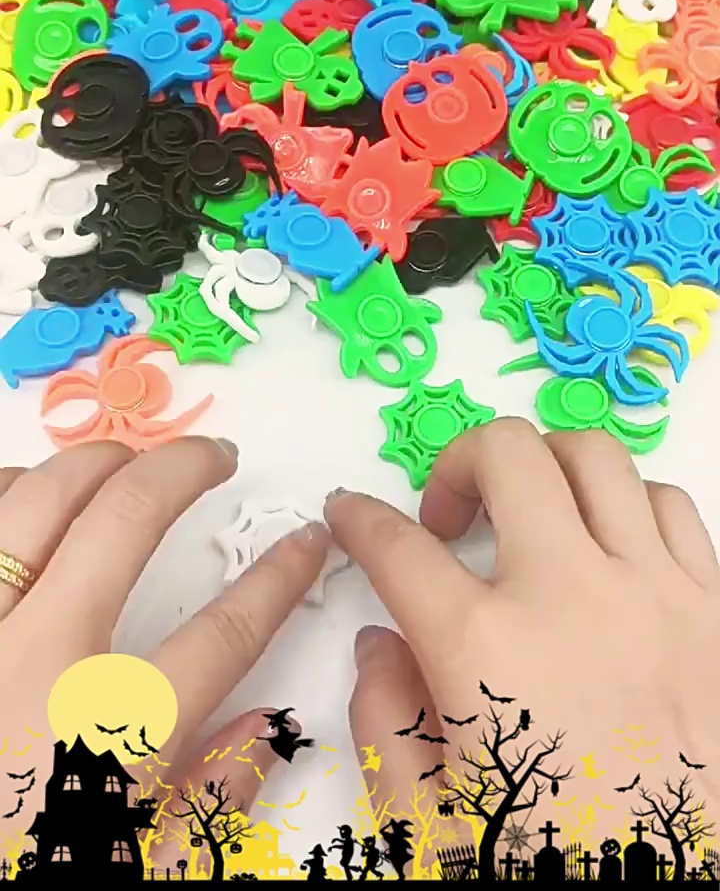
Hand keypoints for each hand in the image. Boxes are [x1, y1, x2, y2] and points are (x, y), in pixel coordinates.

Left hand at [0, 437, 328, 857]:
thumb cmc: (12, 873)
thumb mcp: (127, 876)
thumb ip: (203, 813)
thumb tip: (265, 732)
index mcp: (98, 741)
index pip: (220, 635)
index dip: (277, 580)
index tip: (304, 543)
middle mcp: (31, 666)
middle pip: (123, 521)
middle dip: (183, 469)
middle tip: (214, 458)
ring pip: (34, 501)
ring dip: (89, 464)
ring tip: (124, 463)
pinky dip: (5, 492)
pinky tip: (26, 494)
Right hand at [326, 420, 719, 862]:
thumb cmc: (559, 870)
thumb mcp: (434, 831)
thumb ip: (386, 726)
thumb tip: (380, 644)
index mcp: (485, 652)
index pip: (397, 548)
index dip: (359, 520)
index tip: (350, 513)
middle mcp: (570, 597)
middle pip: (506, 454)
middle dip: (457, 462)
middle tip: (448, 516)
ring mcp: (654, 593)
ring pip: (596, 458)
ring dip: (547, 470)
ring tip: (532, 514)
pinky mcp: (717, 608)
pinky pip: (671, 506)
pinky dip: (629, 504)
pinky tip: (610, 548)